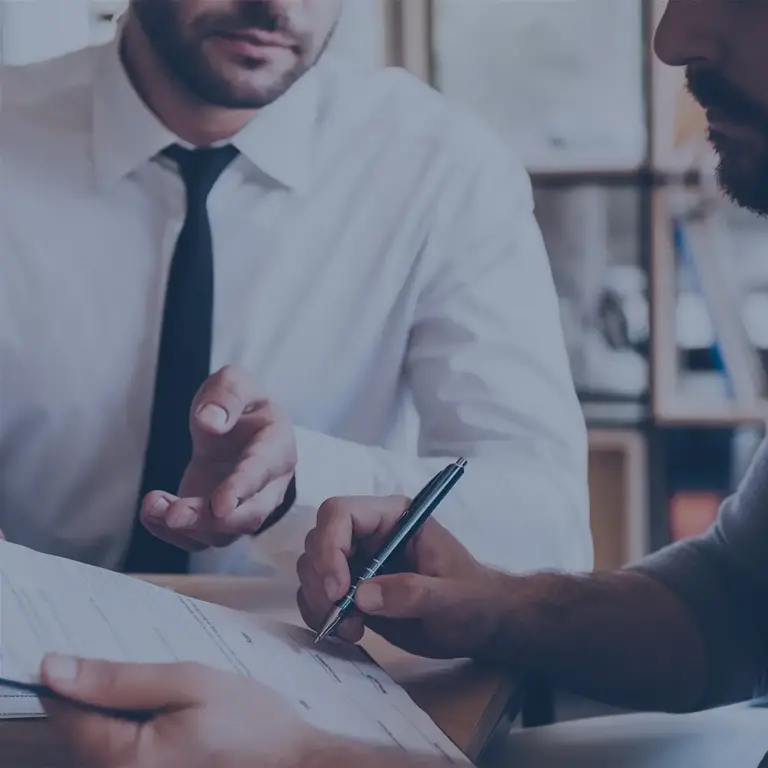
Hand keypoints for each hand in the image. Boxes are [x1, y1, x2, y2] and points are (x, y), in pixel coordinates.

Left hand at [40, 654, 317, 767]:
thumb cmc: (249, 722)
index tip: (100, 650)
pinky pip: (122, 753)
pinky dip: (136, 727)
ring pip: (100, 739)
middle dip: (106, 691)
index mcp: (121, 760)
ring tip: (173, 695)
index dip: (72, 674)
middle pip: (80, 728)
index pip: (65, 711)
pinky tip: (174, 716)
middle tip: (157, 673)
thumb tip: (54, 668)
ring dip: (123, 709)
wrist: (293, 763)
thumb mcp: (188, 683)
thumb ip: (119, 678)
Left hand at [139, 365, 297, 551]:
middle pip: (249, 515)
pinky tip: (151, 510)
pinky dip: (171, 532)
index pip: (263, 470)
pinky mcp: (216, 518)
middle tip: (174, 514)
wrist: (233, 424)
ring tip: (153, 504)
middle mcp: (267, 484)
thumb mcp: (234, 382)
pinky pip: (198, 537)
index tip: (220, 503)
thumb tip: (210, 422)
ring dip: (186, 526)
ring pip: (223, 533)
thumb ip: (226, 396)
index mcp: (277, 445)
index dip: (242, 488)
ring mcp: (243, 506)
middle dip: (211, 520)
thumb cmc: (239, 403)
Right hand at [296, 496, 502, 658]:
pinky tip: (350, 632)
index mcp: (393, 516)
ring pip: (311, 567)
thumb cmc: (474, 600)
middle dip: (321, 581)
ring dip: (319, 601)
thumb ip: (414, 593)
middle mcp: (368, 532)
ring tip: (352, 630)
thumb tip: (362, 595)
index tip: (339, 590)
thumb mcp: (453, 598)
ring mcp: (357, 559)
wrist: (479, 625)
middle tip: (344, 617)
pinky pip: (316, 593)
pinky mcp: (351, 587)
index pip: (341, 513)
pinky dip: (320, 614)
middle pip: (318, 540)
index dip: (330, 547)